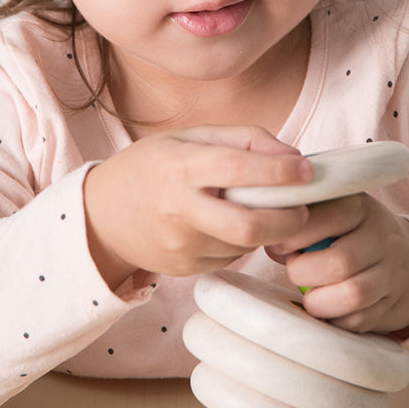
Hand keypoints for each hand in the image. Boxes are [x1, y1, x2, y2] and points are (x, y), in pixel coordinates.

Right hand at [83, 126, 311, 287]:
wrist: (100, 216)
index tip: (308, 172)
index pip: (237, 169)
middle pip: (249, 225)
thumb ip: (246, 139)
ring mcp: (181, 246)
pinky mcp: (185, 270)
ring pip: (246, 245)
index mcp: (180, 167)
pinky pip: (231, 257)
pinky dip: (245, 242)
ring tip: (267, 211)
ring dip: (268, 230)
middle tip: (303, 208)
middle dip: (288, 219)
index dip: (279, 172)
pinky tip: (236, 225)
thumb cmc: (152, 166)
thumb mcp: (191, 137)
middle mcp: (179, 210)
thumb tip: (294, 158)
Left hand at [267, 193, 408, 336]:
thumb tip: (269, 240)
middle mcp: (381, 236)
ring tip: (309, 295)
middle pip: (340, 262)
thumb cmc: (350, 233)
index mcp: (360, 207)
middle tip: (294, 271)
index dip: (296, 235)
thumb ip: (301, 221)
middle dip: (304, 273)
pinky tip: (327, 309)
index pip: (329, 217)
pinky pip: (360, 320)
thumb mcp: (332, 212)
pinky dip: (335, 319)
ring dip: (319, 301)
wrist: (407, 260)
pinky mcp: (393, 304)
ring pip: (354, 294)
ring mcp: (391, 272)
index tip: (278, 246)